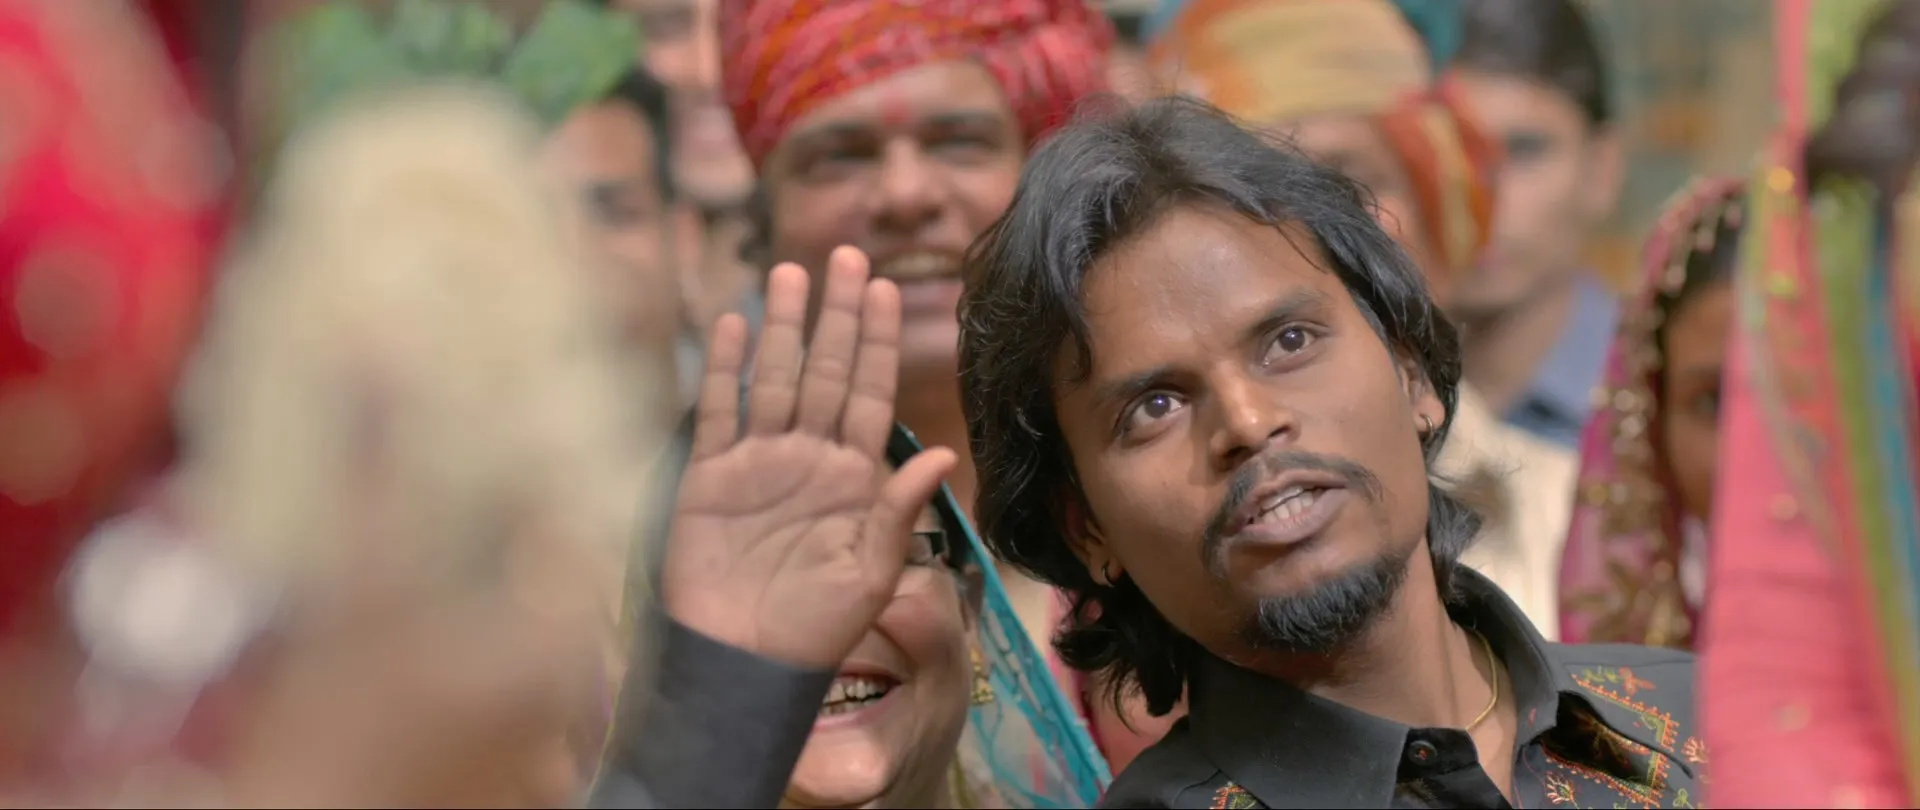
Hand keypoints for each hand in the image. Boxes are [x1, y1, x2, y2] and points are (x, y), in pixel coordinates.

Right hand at [661, 246, 956, 669]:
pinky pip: (719, 411)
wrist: (744, 662)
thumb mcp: (872, 572)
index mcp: (853, 476)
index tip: (886, 289)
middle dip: (836, 315)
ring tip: (789, 273)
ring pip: (773, 378)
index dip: (879, 341)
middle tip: (846, 254)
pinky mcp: (710, 477)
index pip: (870, 393)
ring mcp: (758, 462)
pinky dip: (725, 368)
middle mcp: (808, 457)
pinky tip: (732, 324)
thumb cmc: (816, 627)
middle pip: (826, 371)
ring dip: (781, 327)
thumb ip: (899, 508)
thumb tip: (945, 453)